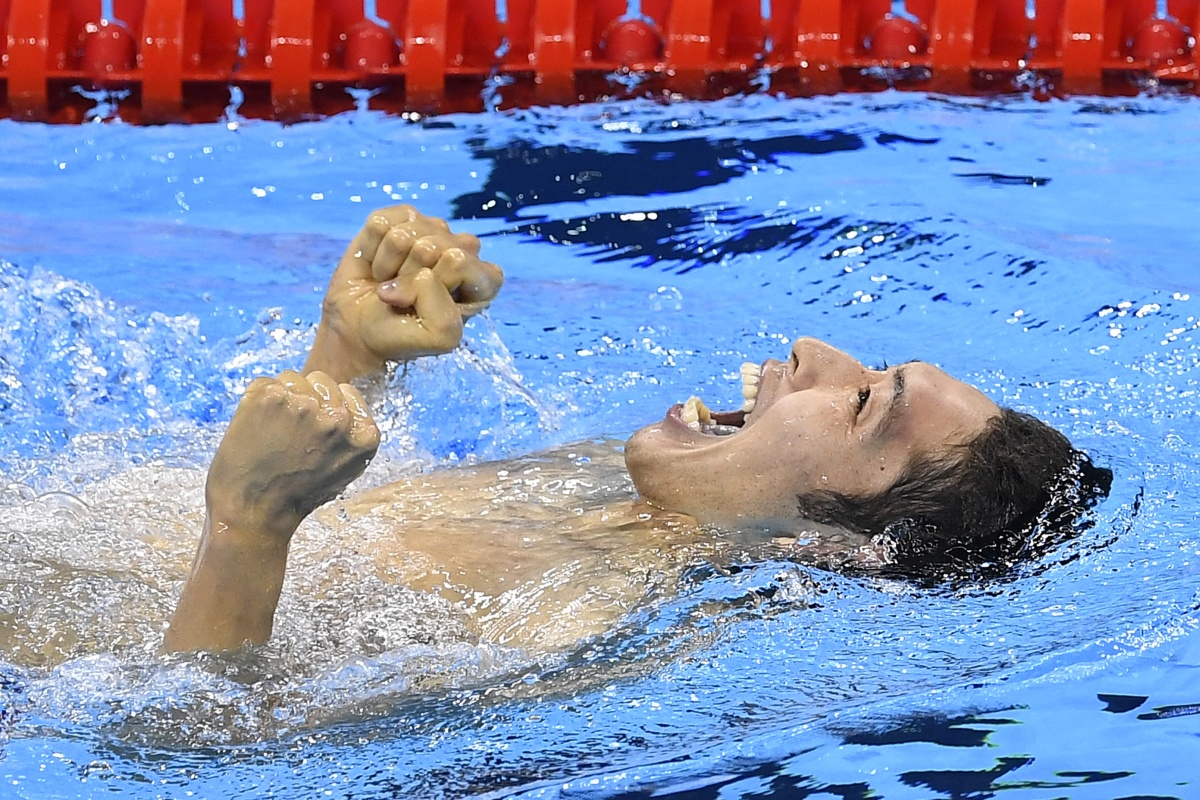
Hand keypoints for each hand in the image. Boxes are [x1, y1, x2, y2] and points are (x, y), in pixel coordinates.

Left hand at [205, 371, 379, 534]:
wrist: (253, 513)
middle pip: (320, 380)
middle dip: (306, 399)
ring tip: (273, 432)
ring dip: (281, 399)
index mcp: (364, 435)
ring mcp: (304, 405)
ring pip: (292, 379)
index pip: (346, 392)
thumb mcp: (344, 468)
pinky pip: (265, 382)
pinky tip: (257, 427)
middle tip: (290, 436)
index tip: (312, 434)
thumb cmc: (296, 495)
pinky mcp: (270, 398)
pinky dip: (256, 401)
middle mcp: (339, 418)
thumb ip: (350, 435)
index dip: (327, 409)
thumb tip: (343, 404)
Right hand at [304, 205, 503, 381]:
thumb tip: (422, 275)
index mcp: (484, 280)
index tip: (425, 307)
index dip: (434, 285)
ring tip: (390, 283)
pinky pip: (379, 222)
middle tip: (404, 297)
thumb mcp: (438, 337)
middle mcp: (463, 250)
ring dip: (388, 266)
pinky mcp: (400, 219)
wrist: (359, 329)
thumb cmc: (402, 334)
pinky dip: (371, 249)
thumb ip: (446, 313)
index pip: (459, 261)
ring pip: (403, 234)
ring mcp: (432, 230)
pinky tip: (379, 265)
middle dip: (408, 277)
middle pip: (430, 246)